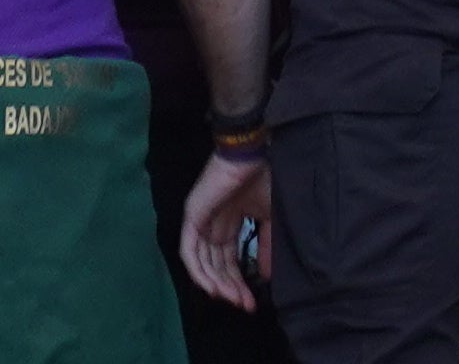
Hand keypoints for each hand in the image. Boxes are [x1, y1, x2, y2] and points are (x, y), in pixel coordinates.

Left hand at [176, 147, 275, 306]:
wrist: (252, 153)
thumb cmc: (262, 178)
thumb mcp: (269, 217)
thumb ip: (266, 245)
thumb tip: (268, 275)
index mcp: (228, 224)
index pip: (227, 261)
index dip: (238, 282)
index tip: (251, 302)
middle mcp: (211, 225)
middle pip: (215, 266)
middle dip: (230, 287)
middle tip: (244, 305)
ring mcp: (199, 221)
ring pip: (201, 263)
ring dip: (216, 284)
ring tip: (232, 299)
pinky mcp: (192, 216)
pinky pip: (189, 251)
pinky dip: (198, 271)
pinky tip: (213, 287)